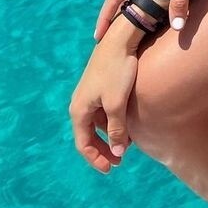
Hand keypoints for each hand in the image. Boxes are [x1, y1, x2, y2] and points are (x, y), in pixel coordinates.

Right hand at [69, 20, 141, 172]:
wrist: (120, 38)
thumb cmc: (118, 70)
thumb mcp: (117, 103)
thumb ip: (116, 130)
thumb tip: (118, 152)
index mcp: (79, 110)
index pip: (83, 144)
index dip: (96, 159)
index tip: (112, 168)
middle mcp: (80, 103)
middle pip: (88, 135)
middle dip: (103, 150)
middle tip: (120, 161)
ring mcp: (89, 94)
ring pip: (97, 123)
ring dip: (110, 135)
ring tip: (127, 143)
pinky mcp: (99, 86)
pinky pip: (102, 111)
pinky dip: (112, 122)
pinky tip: (128, 124)